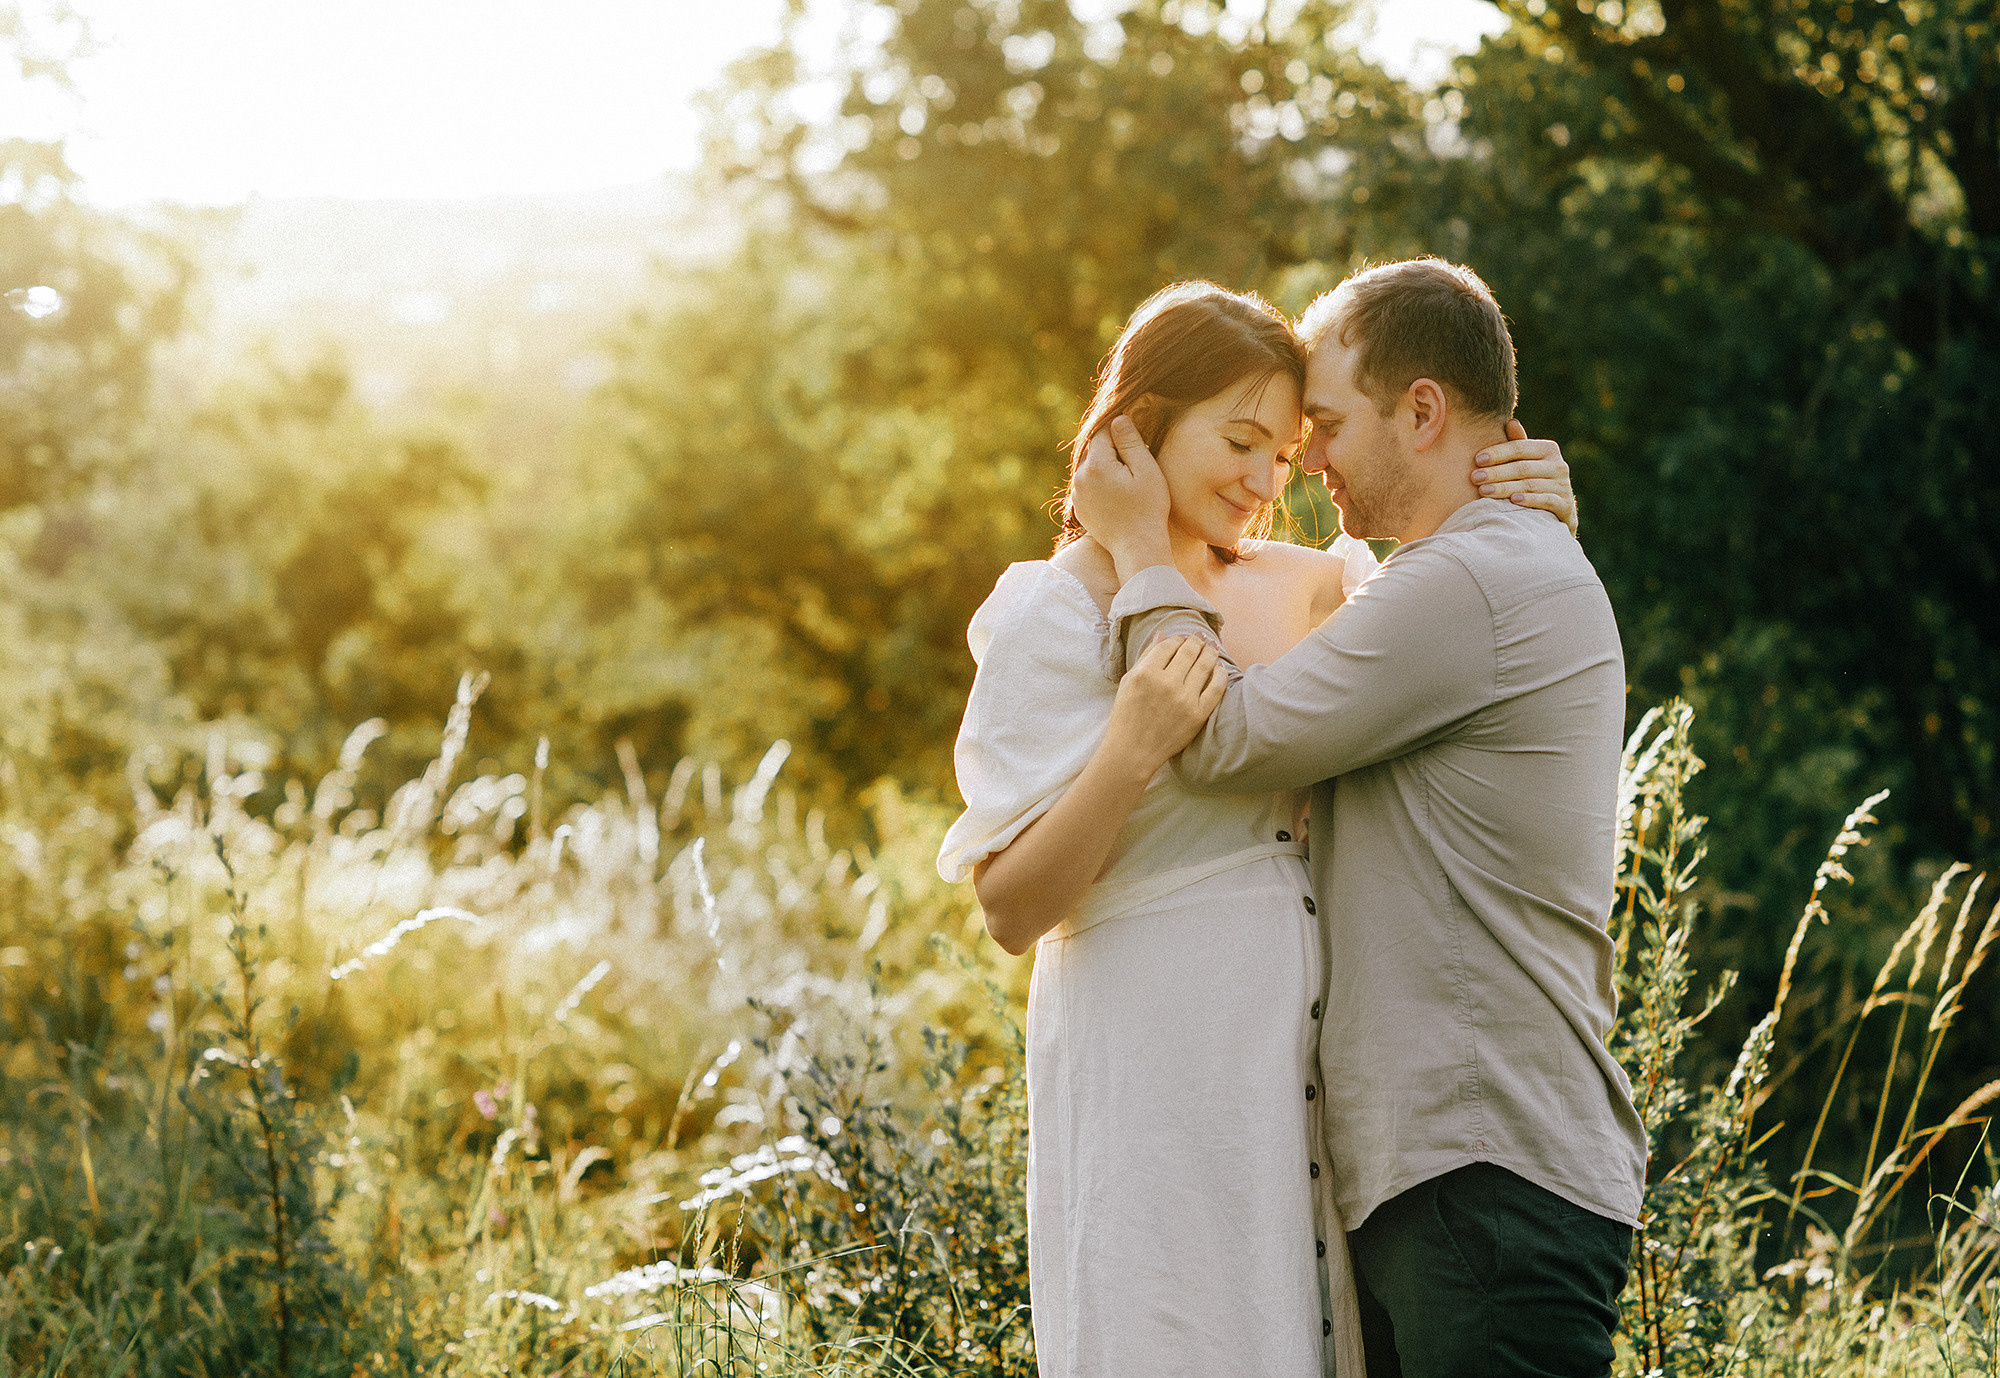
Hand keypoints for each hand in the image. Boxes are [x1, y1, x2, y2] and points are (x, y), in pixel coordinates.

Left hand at [1072, 416, 1173, 580]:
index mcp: (1096, 465)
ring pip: (1090, 468)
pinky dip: (1100, 485)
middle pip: (1094, 450)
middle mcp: (1080, 478)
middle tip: (1134, 462)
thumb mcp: (1146, 470)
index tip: (1135, 438)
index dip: (1120, 432)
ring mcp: (1077, 495)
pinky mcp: (1079, 509)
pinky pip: (1088, 487)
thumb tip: (1118, 419)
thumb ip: (1130, 442)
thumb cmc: (1148, 509)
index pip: (1103, 433)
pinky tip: (1118, 494)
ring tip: (1127, 481)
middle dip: (1112, 451)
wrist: (1137, 548)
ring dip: (1105, 468)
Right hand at [1101, 634, 1226, 773]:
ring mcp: (1184, 699)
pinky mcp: (1197, 714)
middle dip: (1197, 641)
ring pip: (1205, 665)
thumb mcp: (1128, 682)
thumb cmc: (1126, 716)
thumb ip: (1146, 657)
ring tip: (1213, 647)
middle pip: (1189, 652)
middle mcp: (1166, 683)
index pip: (1169, 646)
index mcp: (1145, 673)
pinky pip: (1216, 688)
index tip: (1183, 638)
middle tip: (1201, 638)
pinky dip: (1220, 674)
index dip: (1178, 639)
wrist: (1132, 752)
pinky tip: (1220, 668)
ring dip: (1210, 652)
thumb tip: (1163, 634)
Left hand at [1470, 418, 1579, 534]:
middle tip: (1475, 478)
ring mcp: (1563, 486)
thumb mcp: (1528, 461)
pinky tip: (1513, 501)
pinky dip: (1530, 500)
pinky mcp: (1565, 505)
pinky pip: (1547, 501)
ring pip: (1530, 485)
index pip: (1519, 448)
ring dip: (1505, 488)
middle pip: (1522, 467)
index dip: (1498, 453)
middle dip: (1496, 472)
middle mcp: (1559, 465)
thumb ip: (1519, 445)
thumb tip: (1511, 422)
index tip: (1477, 459)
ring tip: (1484, 491)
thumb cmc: (1535, 481)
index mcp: (1548, 449)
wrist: (1557, 512)